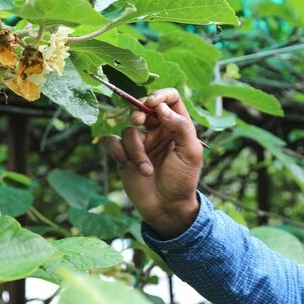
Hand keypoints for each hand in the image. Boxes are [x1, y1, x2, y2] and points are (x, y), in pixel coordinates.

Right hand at [106, 88, 202, 238]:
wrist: (166, 208)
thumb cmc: (183, 180)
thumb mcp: (190, 153)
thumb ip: (180, 126)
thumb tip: (161, 107)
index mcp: (178, 126)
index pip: (171, 98)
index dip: (161, 95)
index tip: (153, 103)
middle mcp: (158, 130)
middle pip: (143, 106)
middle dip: (139, 111)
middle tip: (139, 120)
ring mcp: (140, 142)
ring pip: (128, 130)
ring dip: (136, 150)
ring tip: (147, 170)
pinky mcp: (124, 155)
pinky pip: (113, 142)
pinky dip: (119, 153)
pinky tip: (129, 167)